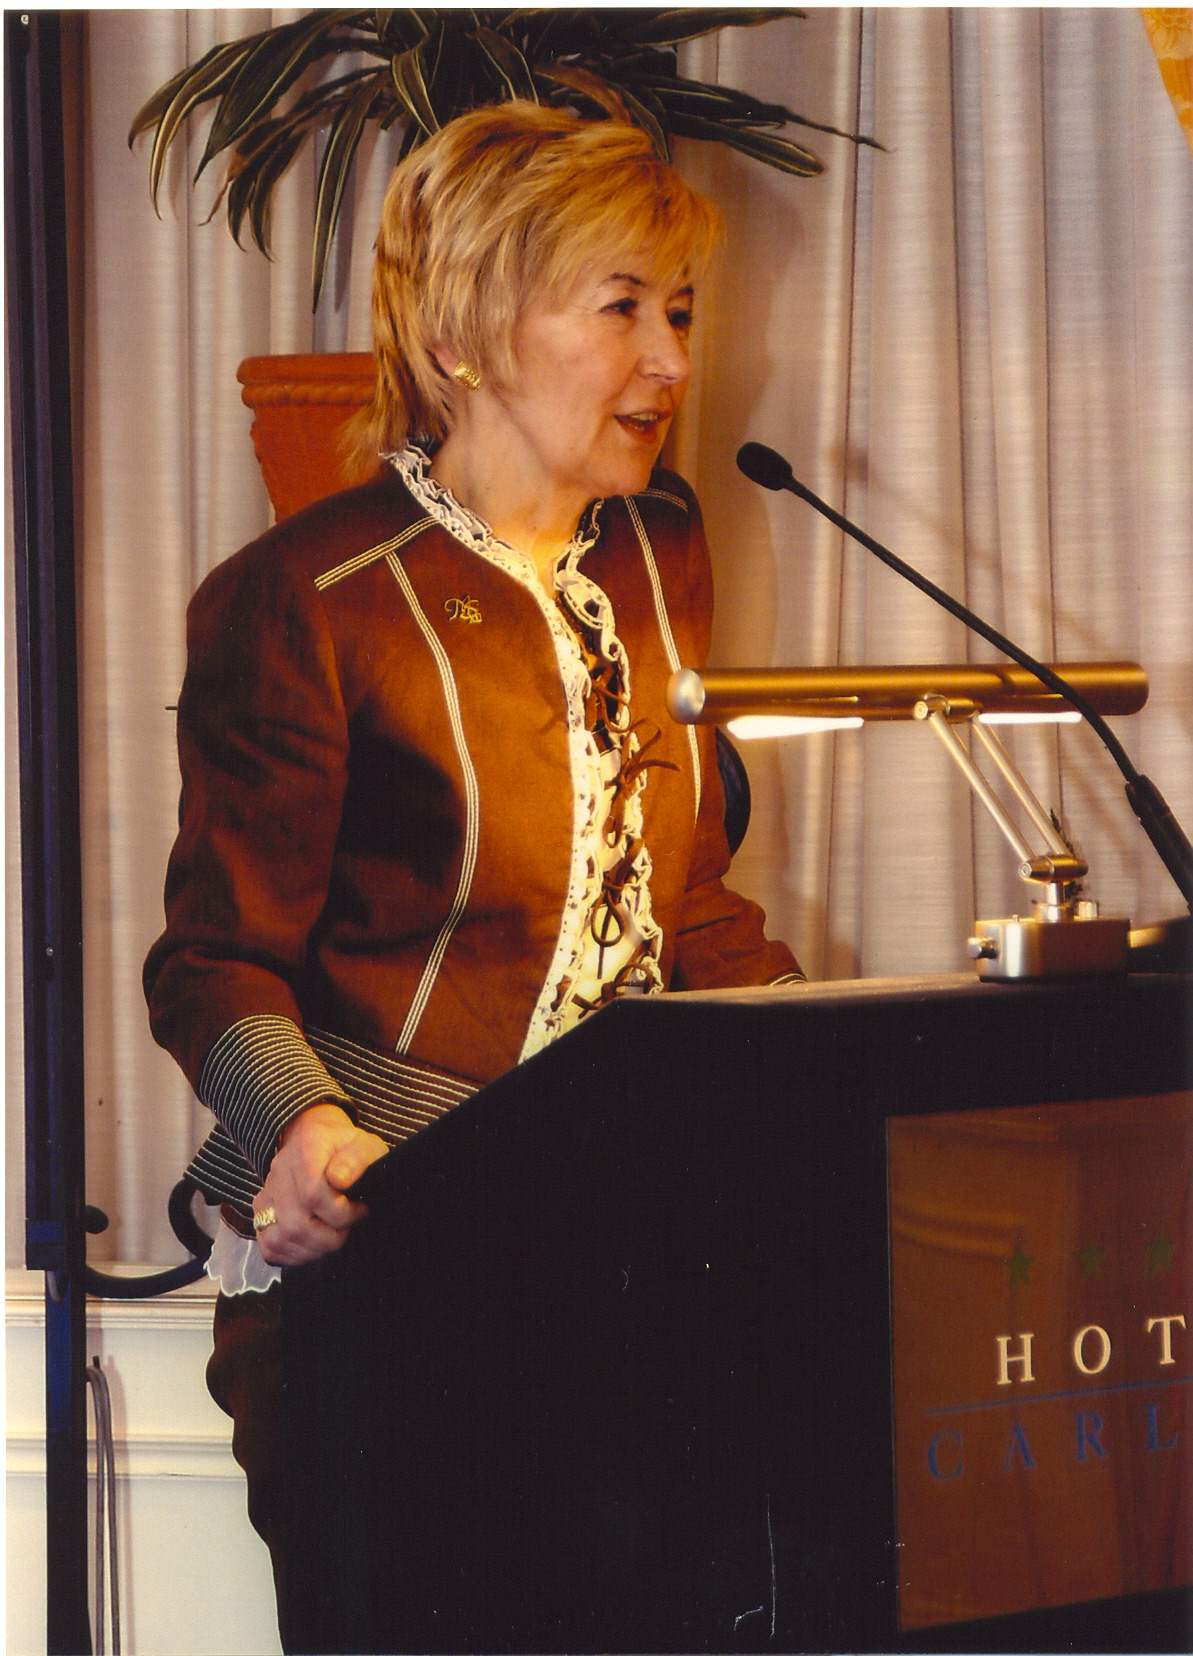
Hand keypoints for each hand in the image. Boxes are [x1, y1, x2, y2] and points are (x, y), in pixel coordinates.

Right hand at [252, 1102, 388, 1267]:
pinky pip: (268, 1246)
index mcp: (306, 1153)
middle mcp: (280, 1174)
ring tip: (331, 1238)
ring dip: (311, 1250)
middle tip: (347, 1228)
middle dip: (329, 1238)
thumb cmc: (343, 1145)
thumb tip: (339, 1180)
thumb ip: (357, 1159)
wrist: (312, 1136)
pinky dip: (292, 1255)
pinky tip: (312, 1246)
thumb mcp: (363, 1144)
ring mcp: (267, 1194)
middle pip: (295, 1225)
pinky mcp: (261, 1211)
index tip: (361, 1210)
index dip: (342, 1213)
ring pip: (279, 1240)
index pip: (313, 1195)